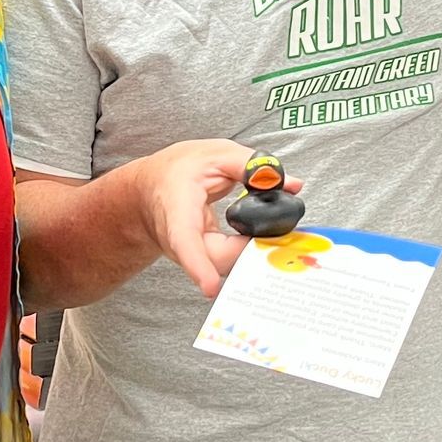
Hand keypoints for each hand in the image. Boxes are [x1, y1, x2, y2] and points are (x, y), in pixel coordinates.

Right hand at [134, 141, 303, 297]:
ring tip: (274, 233)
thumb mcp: (215, 154)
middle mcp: (181, 241)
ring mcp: (192, 256)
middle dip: (250, 255)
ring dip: (254, 255)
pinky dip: (251, 254)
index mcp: (178, 209)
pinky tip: (265, 239)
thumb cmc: (175, 171)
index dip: (197, 266)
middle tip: (279, 236)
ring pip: (226, 267)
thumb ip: (252, 166)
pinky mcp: (205, 260)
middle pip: (215, 262)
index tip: (210, 286)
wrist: (151, 188)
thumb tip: (290, 184)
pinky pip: (230, 264)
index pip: (184, 242)